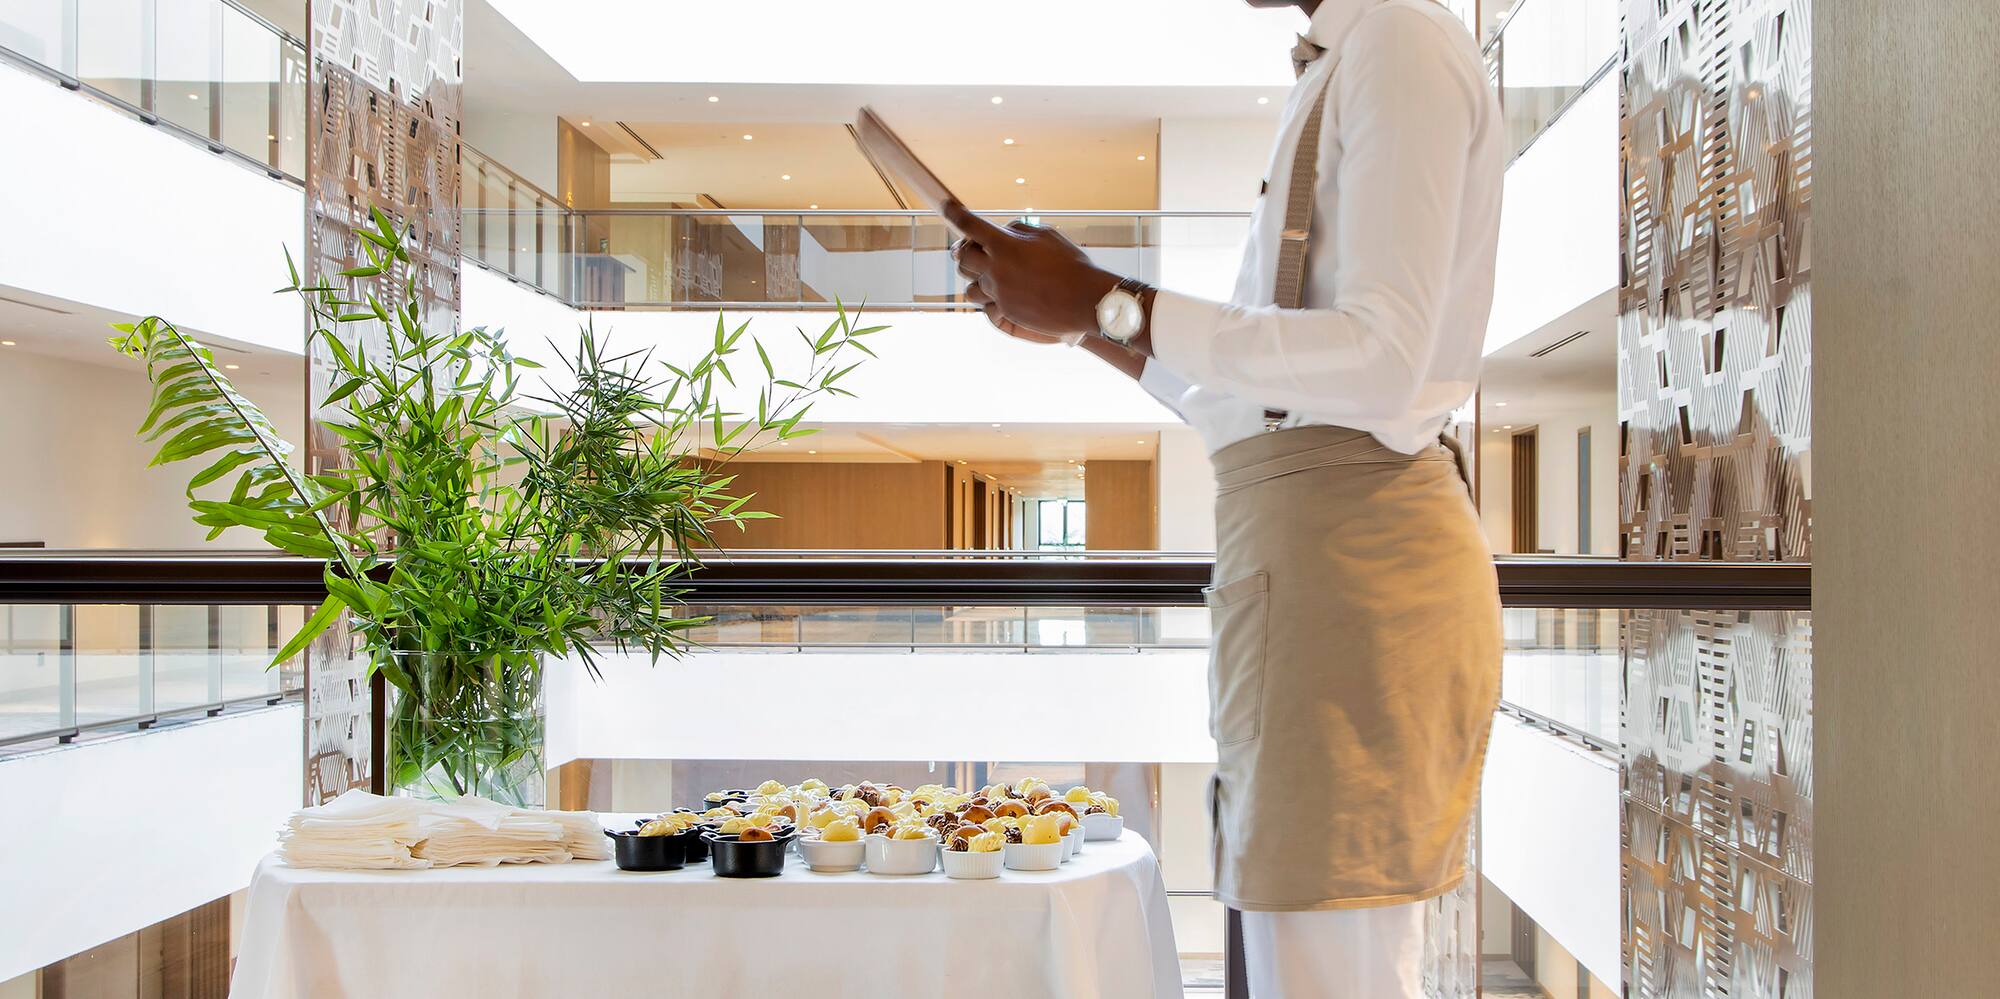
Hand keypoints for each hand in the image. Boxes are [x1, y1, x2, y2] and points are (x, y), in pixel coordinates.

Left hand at [947, 201, 1119, 336]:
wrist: (1084, 300)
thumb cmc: (1070, 265)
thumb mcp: (1046, 235)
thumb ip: (1018, 230)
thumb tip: (1002, 232)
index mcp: (1004, 245)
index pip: (970, 225)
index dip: (954, 213)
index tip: (947, 207)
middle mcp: (996, 270)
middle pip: (962, 258)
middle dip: (965, 251)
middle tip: (973, 248)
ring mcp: (999, 293)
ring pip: (969, 287)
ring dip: (976, 278)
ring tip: (992, 274)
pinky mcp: (1005, 313)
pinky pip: (986, 304)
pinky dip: (992, 296)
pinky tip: (1006, 291)